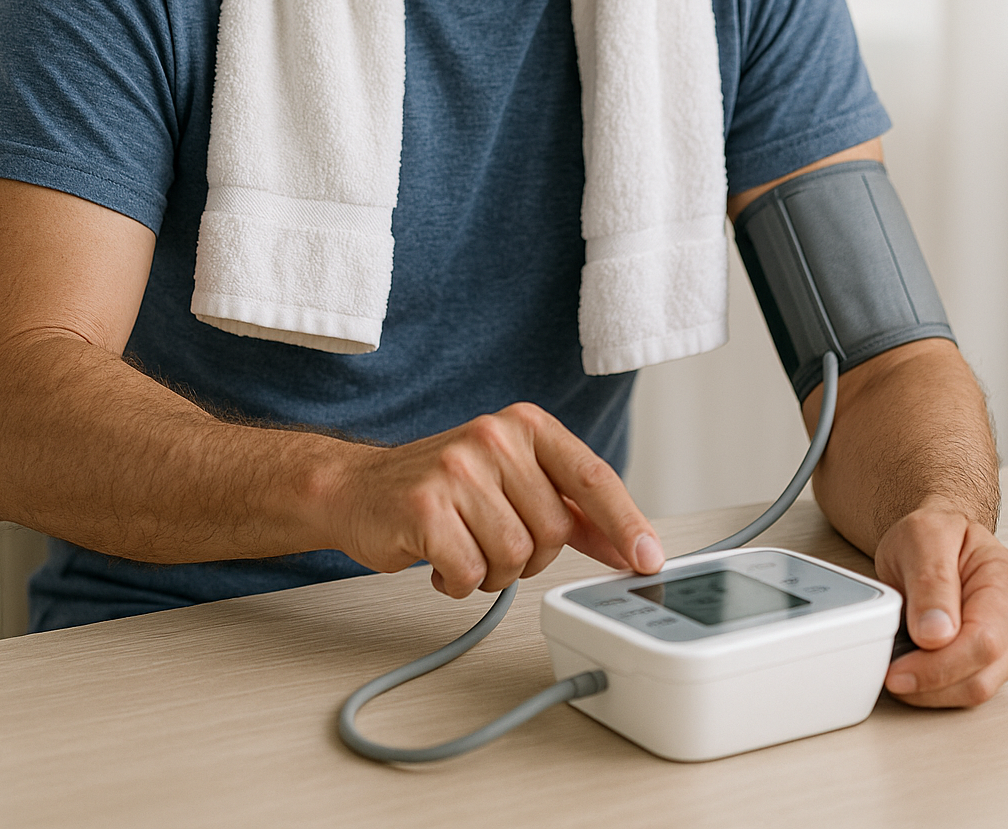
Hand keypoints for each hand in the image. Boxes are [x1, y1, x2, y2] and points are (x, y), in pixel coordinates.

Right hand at [325, 402, 664, 598]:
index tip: (649, 559)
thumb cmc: (443, 488)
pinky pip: (470, 574)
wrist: (358, 489)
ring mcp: (456, 469)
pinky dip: (457, 582)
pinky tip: (438, 558)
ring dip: (491, 572)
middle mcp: (493, 436)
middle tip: (491, 540)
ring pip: (514, 558)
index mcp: (525, 425)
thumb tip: (631, 545)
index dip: (626, 522)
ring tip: (463, 546)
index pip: (592, 476)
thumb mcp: (514, 481)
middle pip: (553, 532)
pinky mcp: (424, 507)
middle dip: (529, 556)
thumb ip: (572, 510)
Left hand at [876, 504, 1007, 706]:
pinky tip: (908, 670)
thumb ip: (930, 581)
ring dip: (929, 690)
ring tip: (895, 667)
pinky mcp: (982, 660)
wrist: (931, 539)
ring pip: (973, 689)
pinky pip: (961, 689)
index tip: (899, 667)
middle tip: (890, 674)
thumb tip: (935, 634)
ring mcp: (1001, 642)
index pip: (985, 639)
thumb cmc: (932, 535)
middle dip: (930, 683)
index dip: (941, 663)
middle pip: (982, 674)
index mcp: (1002, 579)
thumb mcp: (922, 536)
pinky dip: (931, 688)